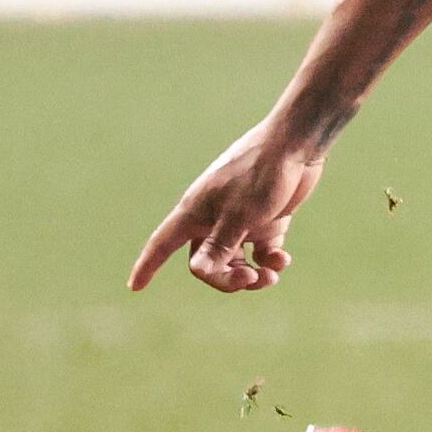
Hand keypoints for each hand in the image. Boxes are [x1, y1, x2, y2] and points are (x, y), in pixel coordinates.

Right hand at [128, 119, 328, 294]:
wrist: (296, 144)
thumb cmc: (261, 175)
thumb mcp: (240, 216)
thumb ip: (219, 246)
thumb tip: (199, 271)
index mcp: (195, 212)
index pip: (162, 243)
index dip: (148, 265)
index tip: (135, 287)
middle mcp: (213, 218)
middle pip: (206, 263)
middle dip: (225, 278)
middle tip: (250, 279)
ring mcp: (239, 219)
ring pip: (235, 262)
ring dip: (251, 275)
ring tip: (271, 275)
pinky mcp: (265, 220)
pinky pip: (260, 252)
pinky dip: (270, 261)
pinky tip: (282, 260)